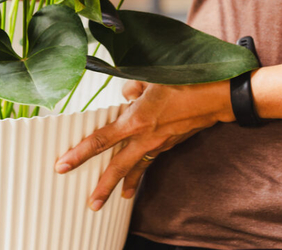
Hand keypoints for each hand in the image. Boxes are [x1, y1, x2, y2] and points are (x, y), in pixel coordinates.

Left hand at [54, 79, 235, 210]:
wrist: (218, 95)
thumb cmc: (185, 81)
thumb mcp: (151, 78)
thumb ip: (132, 89)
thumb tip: (125, 96)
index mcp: (136, 120)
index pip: (101, 140)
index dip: (80, 154)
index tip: (63, 165)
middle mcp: (146, 136)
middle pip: (118, 165)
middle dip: (102, 186)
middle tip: (90, 202)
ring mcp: (159, 143)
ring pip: (135, 168)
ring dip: (123, 185)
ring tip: (111, 200)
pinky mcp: (170, 144)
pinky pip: (150, 162)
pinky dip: (141, 172)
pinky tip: (135, 185)